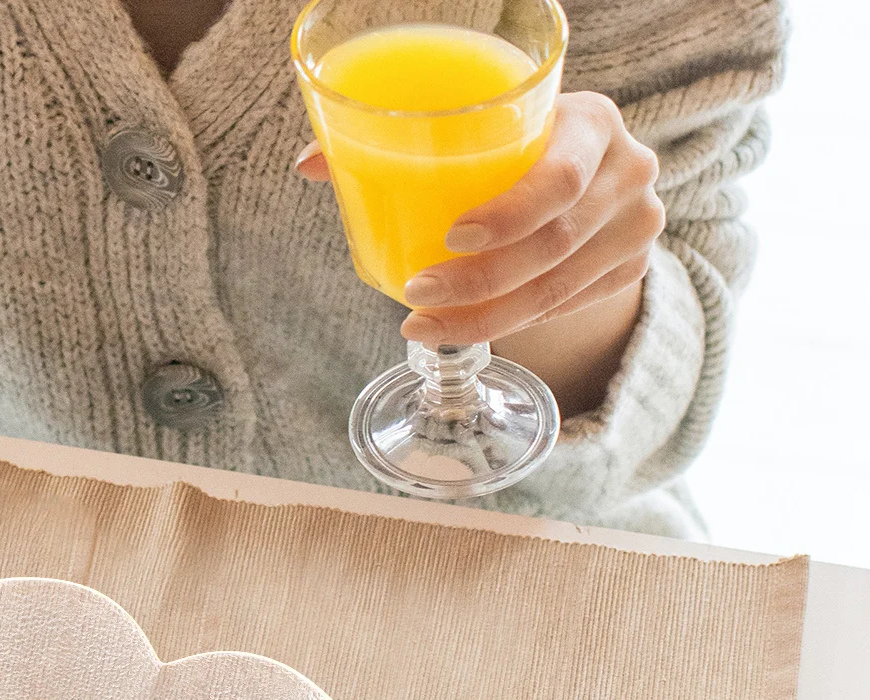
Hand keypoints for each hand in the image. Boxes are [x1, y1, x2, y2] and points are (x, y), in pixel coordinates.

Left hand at [295, 91, 664, 347]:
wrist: (590, 179)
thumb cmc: (517, 152)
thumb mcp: (481, 136)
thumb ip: (402, 145)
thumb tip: (310, 163)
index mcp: (590, 123)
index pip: (560, 178)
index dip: (509, 215)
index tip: (451, 238)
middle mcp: (627, 172)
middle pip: (552, 245)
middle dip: (478, 283)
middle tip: (417, 296)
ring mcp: (635, 227)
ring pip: (554, 291)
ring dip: (484, 318)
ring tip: (424, 326)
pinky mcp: (629, 270)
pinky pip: (562, 311)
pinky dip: (510, 324)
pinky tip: (465, 329)